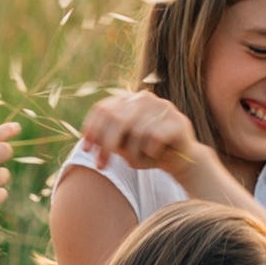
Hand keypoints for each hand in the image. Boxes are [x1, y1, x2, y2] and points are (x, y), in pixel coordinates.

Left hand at [77, 92, 204, 174]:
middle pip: (117, 119)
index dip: (92, 129)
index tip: (86, 150)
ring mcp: (163, 106)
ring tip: (139, 160)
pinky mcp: (178, 120)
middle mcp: (144, 98)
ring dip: (133, 154)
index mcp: (128, 100)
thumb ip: (108, 140)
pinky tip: (155, 154)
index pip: (103, 108)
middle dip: (106, 146)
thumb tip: (87, 142)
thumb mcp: (123, 147)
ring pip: (136, 132)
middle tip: (101, 166)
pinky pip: (155, 138)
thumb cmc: (146, 152)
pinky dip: (150, 152)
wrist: (179, 160)